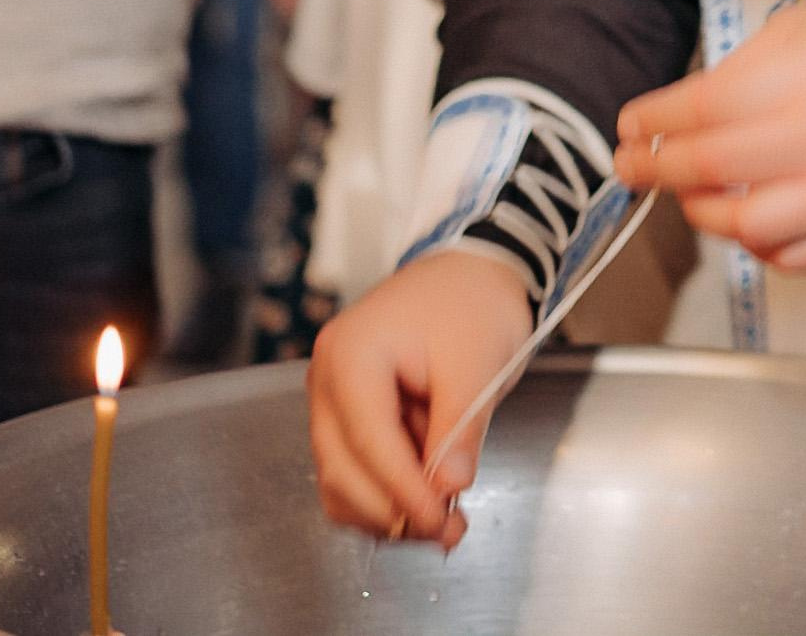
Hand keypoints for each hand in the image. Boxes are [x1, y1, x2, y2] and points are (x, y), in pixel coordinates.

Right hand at [307, 250, 534, 543]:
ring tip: (444, 521)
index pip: (368, 441)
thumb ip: (459, 430)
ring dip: (386, 510)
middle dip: (393, 510)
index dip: (403, 491)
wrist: (470, 273)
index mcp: (352, 354)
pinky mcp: (346, 414)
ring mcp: (330, 397)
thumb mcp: (478, 364)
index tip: (439, 522)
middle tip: (448, 531)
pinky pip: (352, 470)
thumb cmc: (473, 304)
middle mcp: (327, 377)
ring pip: (340, 479)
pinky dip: (383, 494)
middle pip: (342, 469)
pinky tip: (425, 501)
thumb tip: (447, 489)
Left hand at [612, 0, 805, 272]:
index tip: (629, 126)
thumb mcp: (804, 29)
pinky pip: (796, 257)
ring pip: (746, 227)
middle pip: (707, 169)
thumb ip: (743, 69)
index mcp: (795, 83)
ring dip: (703, 213)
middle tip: (631, 166)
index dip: (650, 123)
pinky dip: (760, 248)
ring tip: (693, 195)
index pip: (696, 111)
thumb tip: (689, 108)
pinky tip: (748, 227)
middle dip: (654, 168)